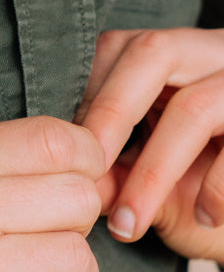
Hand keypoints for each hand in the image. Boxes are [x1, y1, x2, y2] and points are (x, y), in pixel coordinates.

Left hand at [75, 28, 223, 261]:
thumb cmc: (192, 190)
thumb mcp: (141, 176)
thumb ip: (106, 170)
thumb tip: (62, 178)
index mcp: (170, 56)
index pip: (115, 47)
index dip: (84, 97)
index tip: (64, 154)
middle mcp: (211, 54)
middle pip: (153, 52)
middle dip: (110, 115)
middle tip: (85, 175)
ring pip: (196, 105)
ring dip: (153, 173)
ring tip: (129, 224)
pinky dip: (218, 188)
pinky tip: (204, 217)